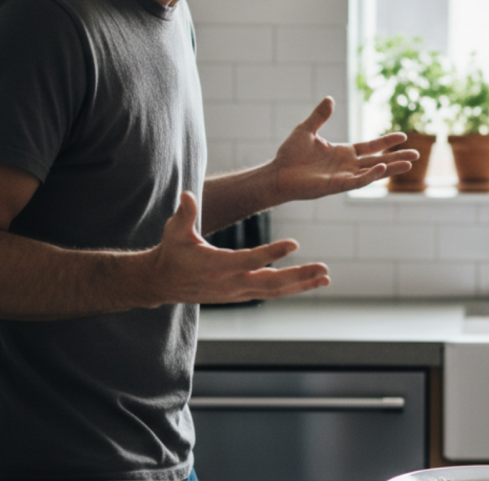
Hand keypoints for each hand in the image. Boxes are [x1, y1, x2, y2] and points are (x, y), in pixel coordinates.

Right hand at [149, 192, 329, 304]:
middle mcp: (231, 283)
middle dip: (298, 276)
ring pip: (275, 291)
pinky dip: (292, 288)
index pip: (249, 259)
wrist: (163, 283)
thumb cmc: (172, 252)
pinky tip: (311, 281)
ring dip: (302, 284)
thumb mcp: (174, 231)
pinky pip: (271, 293)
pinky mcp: (241, 294)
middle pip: (270, 283)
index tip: (295, 244)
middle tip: (323, 268)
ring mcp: (238, 292)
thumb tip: (188, 193)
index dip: (272, 253)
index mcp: (216, 266)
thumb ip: (184, 214)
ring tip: (325, 276)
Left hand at [272, 97, 419, 200]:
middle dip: (397, 158)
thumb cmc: (290, 154)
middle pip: (378, 161)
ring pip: (373, 172)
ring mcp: (343, 176)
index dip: (386, 141)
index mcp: (343, 152)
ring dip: (390, 168)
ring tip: (409, 164)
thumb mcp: (306, 129)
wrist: (277, 173)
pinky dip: (370, 175)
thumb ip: (320, 116)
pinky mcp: (336, 186)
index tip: (403, 136)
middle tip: (417, 155)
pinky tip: (382, 167)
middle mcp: (347, 165)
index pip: (371, 146)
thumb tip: (330, 98)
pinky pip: (357, 181)